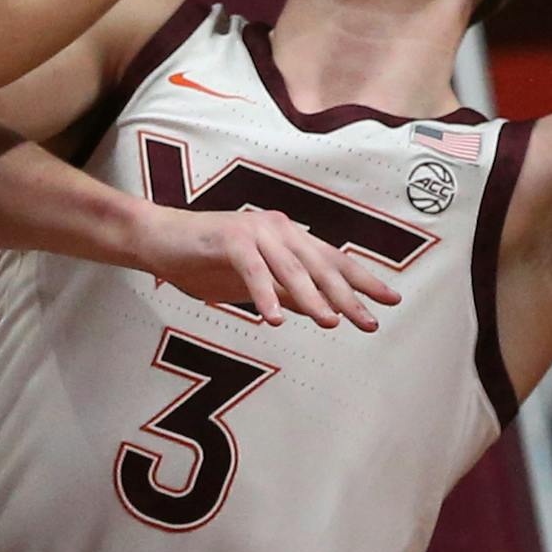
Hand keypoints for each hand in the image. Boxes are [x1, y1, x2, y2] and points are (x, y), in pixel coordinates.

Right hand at [131, 205, 401, 331]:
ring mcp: (254, 230)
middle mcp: (278, 228)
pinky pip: (253, 270)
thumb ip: (290, 293)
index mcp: (289, 237)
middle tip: (368, 321)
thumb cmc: (208, 262)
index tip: (390, 300)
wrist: (161, 240)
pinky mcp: (229, 238)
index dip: (362, 280)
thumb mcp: (257, 284)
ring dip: (311, 297)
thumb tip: (324, 310)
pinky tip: (273, 319)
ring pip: (291, 267)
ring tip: (330, 322)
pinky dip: (264, 294)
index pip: (333, 261)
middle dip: (347, 294)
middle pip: (320, 265)